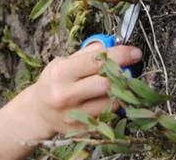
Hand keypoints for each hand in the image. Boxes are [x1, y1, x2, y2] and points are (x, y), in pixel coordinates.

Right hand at [26, 44, 142, 136]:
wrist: (40, 111)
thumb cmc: (55, 81)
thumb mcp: (64, 62)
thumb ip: (88, 54)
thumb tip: (115, 45)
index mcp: (61, 73)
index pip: (96, 62)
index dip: (120, 55)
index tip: (135, 53)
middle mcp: (66, 95)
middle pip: (106, 84)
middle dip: (123, 74)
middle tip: (130, 69)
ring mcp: (74, 115)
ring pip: (111, 102)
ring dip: (119, 92)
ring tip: (116, 85)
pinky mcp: (82, 130)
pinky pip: (108, 115)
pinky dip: (112, 105)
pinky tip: (107, 99)